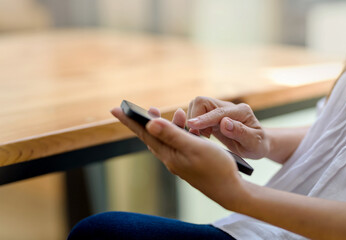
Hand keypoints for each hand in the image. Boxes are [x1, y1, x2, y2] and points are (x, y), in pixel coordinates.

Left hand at [111, 107, 245, 208]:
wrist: (230, 190)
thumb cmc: (215, 167)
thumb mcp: (193, 147)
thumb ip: (172, 135)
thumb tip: (150, 123)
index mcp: (168, 154)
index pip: (144, 133)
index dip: (129, 121)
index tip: (115, 110)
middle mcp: (170, 158)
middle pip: (152, 136)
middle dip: (148, 121)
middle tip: (150, 108)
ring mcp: (178, 161)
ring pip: (167, 139)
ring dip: (169, 125)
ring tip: (179, 114)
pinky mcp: (187, 161)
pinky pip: (178, 144)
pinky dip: (180, 133)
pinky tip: (189, 128)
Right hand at [187, 96, 269, 158]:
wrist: (256, 144)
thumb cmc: (257, 144)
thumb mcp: (254, 143)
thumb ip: (240, 132)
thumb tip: (224, 122)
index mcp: (241, 111)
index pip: (217, 112)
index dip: (204, 119)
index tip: (191, 126)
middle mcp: (228, 106)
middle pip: (202, 101)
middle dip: (195, 117)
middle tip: (200, 134)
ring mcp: (219, 109)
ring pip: (197, 105)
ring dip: (194, 120)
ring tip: (205, 135)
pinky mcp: (212, 115)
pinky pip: (197, 113)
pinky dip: (195, 124)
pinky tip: (204, 134)